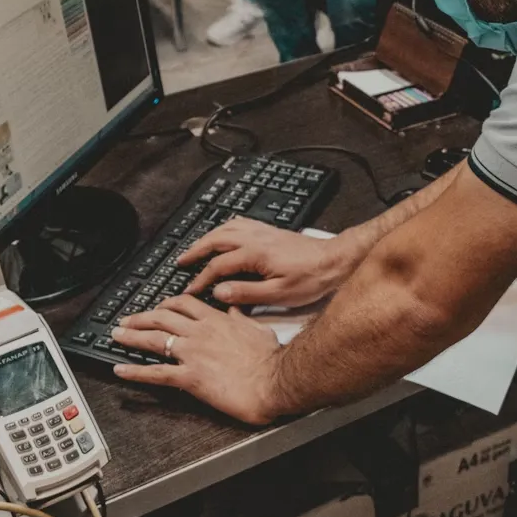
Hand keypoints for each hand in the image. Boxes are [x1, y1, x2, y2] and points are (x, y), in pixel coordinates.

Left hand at [111, 295, 283, 424]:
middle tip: (126, 320)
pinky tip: (120, 369)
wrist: (274, 380)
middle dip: (140, 317)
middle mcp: (199, 333)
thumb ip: (242, 318)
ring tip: (117, 335)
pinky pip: (155, 373)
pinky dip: (135, 372)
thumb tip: (236, 309)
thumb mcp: (257, 328)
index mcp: (216, 320)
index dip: (165, 304)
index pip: (183, 304)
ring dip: (131, 336)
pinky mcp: (189, 377)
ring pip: (154, 339)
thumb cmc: (270, 358)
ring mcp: (192, 353)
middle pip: (161, 318)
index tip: (157, 307)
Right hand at [178, 217, 354, 307]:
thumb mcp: (278, 294)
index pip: (217, 266)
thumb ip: (247, 293)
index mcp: (253, 254)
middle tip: (181, 261)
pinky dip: (225, 228)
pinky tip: (224, 234)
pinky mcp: (270, 231)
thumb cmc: (311, 279)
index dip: (201, 279)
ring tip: (196, 247)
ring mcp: (262, 232)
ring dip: (208, 237)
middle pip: (215, 240)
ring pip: (226, 228)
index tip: (191, 290)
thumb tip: (220, 292)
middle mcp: (255, 238)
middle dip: (195, 250)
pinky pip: (239, 223)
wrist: (335, 260)